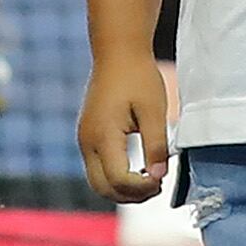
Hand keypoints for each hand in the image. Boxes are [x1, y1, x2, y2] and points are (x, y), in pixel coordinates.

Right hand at [77, 52, 170, 202]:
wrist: (118, 50)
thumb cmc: (138, 75)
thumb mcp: (154, 108)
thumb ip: (156, 144)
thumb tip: (159, 176)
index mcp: (103, 135)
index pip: (118, 179)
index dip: (140, 187)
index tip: (161, 181)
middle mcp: (87, 141)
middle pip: (102, 188)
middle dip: (129, 196)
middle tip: (156, 188)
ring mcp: (84, 139)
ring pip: (97, 181)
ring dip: (121, 189)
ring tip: (150, 182)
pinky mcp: (87, 135)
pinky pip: (96, 168)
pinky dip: (114, 177)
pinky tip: (137, 170)